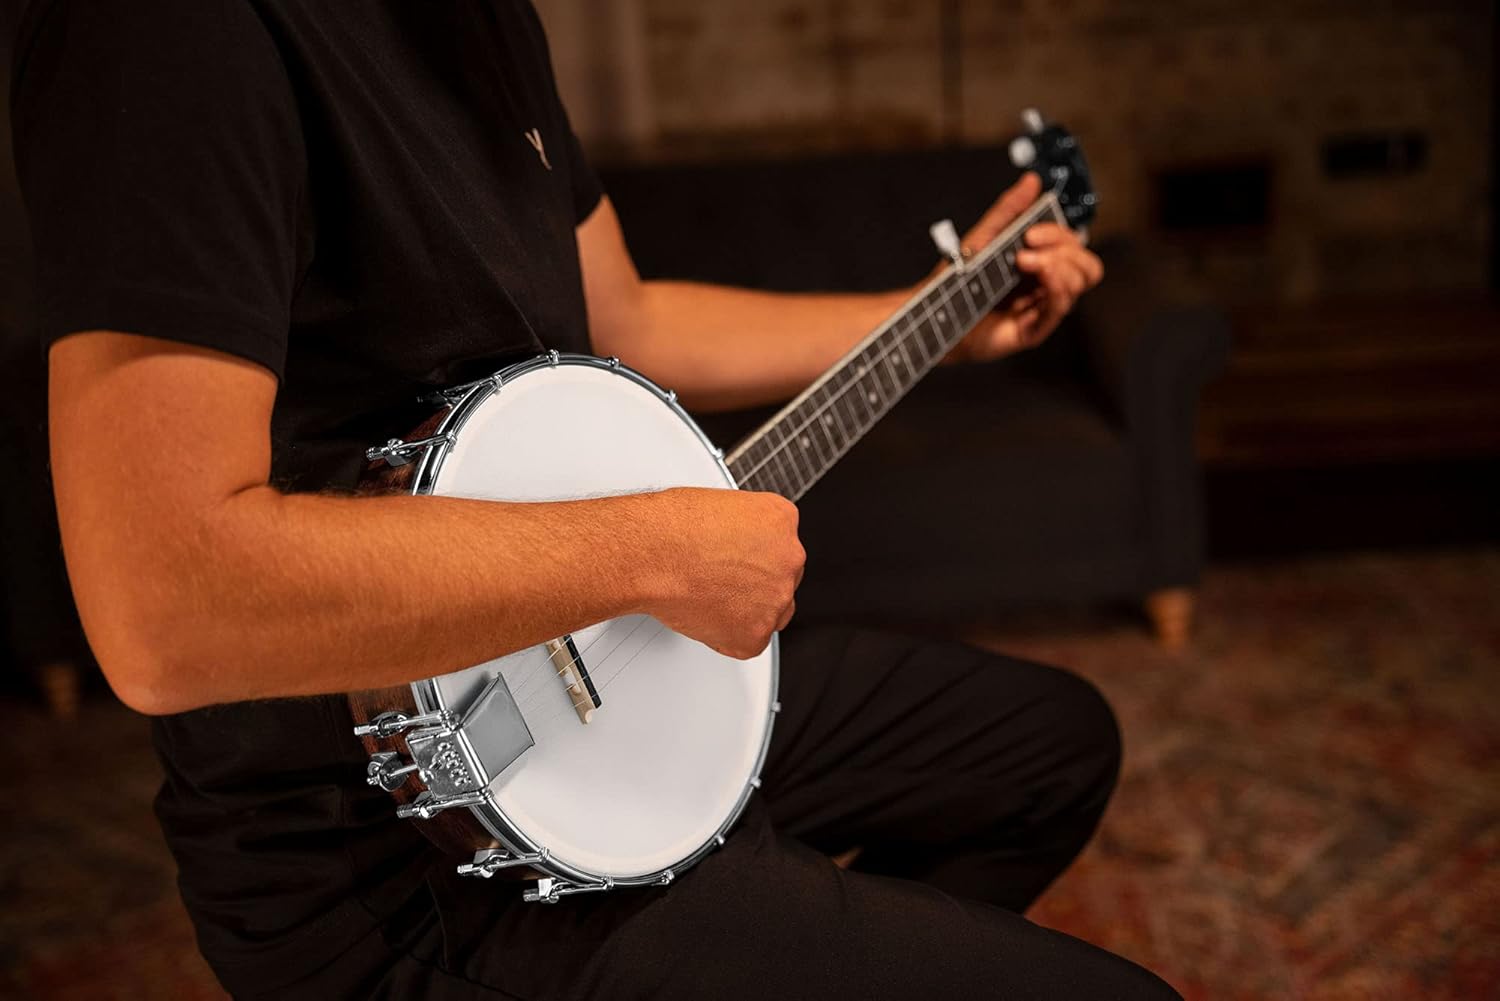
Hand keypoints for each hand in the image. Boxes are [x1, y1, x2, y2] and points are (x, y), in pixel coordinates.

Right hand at [638, 487, 804, 658]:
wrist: (652, 553)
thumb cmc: (672, 525)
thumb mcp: (721, 505)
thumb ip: (742, 529)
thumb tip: (736, 545)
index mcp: (782, 520)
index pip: (782, 546)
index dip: (754, 557)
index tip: (736, 561)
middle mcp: (789, 558)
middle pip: (781, 580)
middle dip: (754, 585)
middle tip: (720, 582)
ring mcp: (776, 598)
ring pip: (770, 614)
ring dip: (746, 612)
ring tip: (708, 597)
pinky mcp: (756, 634)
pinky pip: (747, 643)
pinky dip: (726, 637)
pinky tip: (703, 615)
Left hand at [943, 172, 1103, 363]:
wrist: (933, 313)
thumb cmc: (955, 281)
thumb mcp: (983, 237)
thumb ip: (1010, 210)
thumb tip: (1032, 181)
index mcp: (1039, 263)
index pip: (1073, 246)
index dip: (1059, 234)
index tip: (1030, 232)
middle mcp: (1045, 286)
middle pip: (1087, 266)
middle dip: (1065, 249)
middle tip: (1028, 248)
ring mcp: (1040, 308)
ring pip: (1079, 284)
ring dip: (1059, 266)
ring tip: (1024, 263)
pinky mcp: (1032, 330)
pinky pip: (1059, 309)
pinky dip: (1057, 288)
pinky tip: (1042, 277)